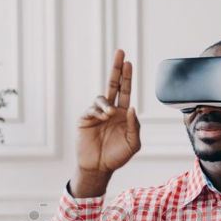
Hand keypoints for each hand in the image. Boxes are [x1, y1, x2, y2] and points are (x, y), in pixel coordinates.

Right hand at [77, 49, 140, 174]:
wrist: (99, 168)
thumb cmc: (117, 157)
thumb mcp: (133, 144)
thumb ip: (135, 126)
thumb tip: (132, 107)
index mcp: (123, 114)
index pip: (126, 92)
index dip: (127, 77)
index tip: (129, 62)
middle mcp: (110, 110)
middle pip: (113, 85)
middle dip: (117, 69)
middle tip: (120, 52)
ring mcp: (97, 114)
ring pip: (101, 97)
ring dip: (106, 103)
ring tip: (109, 114)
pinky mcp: (85, 119)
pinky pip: (92, 109)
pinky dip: (98, 111)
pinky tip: (102, 118)